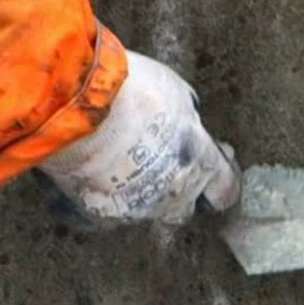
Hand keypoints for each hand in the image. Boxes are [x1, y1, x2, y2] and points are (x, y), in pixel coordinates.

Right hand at [37, 50, 240, 224]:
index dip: (223, 178)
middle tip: (166, 163)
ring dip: (141, 191)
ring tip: (122, 160)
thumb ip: (187, 117)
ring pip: (145, 210)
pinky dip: (104, 196)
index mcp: (199, 163)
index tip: (217, 162)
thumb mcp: (177, 92)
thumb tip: (188, 122)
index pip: (225, 190)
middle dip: (180, 190)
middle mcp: (173, 194)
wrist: (77, 105)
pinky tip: (93, 174)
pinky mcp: (98, 213)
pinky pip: (108, 210)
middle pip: (184, 207)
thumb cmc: (132, 91)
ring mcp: (135, 209)